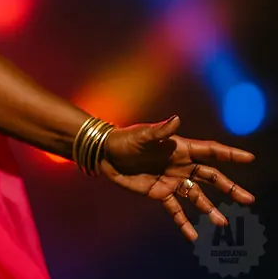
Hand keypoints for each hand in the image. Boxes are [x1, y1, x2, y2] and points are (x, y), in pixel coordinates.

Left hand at [99, 115, 254, 240]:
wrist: (106, 154)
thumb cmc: (126, 140)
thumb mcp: (143, 135)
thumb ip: (161, 131)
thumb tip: (176, 120)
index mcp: (180, 148)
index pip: (210, 151)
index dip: (230, 154)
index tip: (249, 158)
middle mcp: (181, 166)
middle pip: (211, 177)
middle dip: (229, 188)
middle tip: (248, 200)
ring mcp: (172, 181)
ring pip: (197, 197)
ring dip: (209, 209)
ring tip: (222, 223)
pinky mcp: (159, 193)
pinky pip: (175, 210)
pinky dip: (183, 223)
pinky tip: (193, 236)